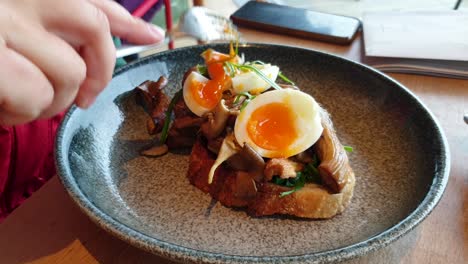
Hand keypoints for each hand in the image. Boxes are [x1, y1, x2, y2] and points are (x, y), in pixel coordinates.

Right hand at [0, 0, 164, 124]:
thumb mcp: (12, 33)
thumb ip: (52, 35)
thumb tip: (111, 49)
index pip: (92, 1)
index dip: (126, 20)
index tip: (151, 35)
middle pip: (94, 28)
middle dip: (101, 71)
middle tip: (86, 100)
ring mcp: (2, 22)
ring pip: (70, 72)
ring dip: (51, 102)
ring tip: (17, 104)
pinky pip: (37, 94)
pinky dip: (24, 112)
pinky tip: (3, 111)